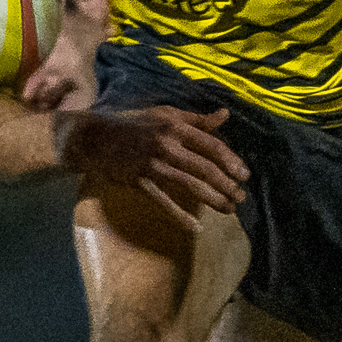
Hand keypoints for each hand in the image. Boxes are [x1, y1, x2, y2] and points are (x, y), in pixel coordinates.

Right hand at [56, 105, 249, 231]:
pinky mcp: (140, 181)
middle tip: (241, 197)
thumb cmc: (134, 124)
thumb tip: (225, 115)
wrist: (96, 138)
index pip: (211, 145)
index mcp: (176, 127)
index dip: (231, 161)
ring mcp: (153, 165)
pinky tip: (196, 227)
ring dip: (213, 199)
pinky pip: (164, 201)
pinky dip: (180, 215)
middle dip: (226, 185)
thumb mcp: (165, 114)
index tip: (245, 175)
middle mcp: (167, 145)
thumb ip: (197, 119)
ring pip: (190, 186)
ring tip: (229, 209)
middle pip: (204, 168)